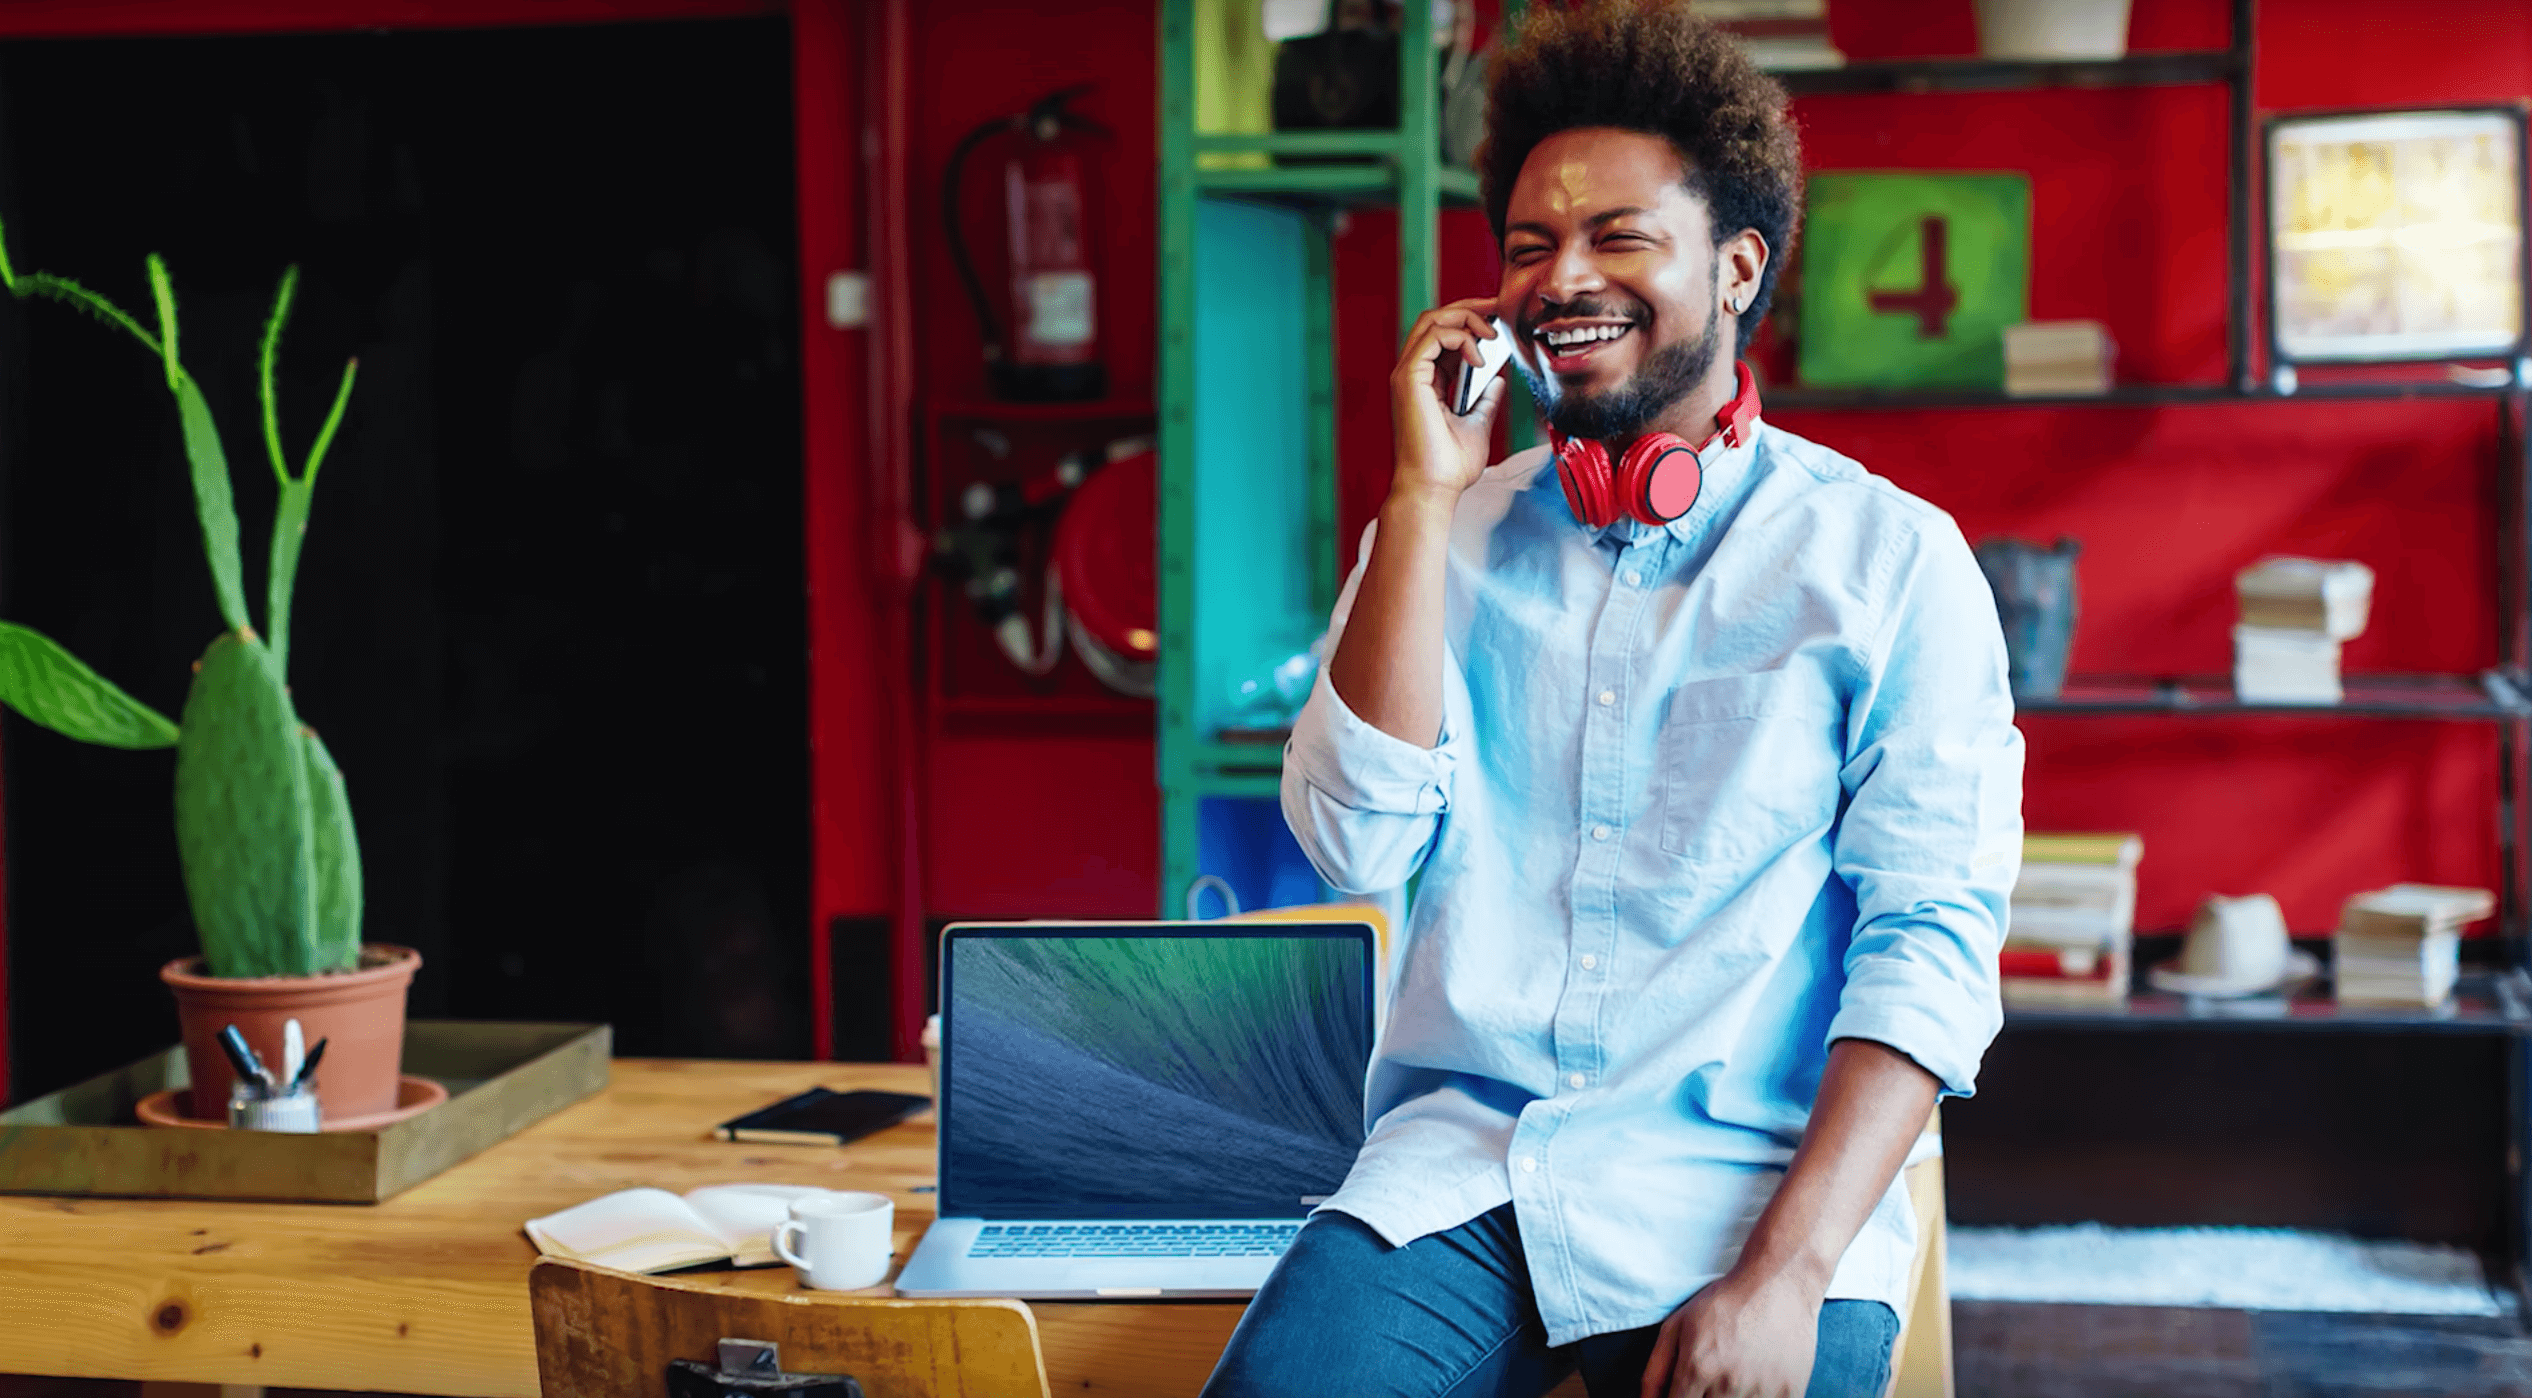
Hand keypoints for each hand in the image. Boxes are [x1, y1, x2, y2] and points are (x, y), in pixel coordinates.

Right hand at [1389, 297, 1506, 510]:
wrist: (1434, 488)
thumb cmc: (1449, 465)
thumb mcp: (1477, 425)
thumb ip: (1484, 400)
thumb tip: (1496, 380)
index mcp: (1425, 381)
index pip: (1444, 335)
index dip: (1471, 322)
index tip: (1500, 322)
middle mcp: (1413, 373)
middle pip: (1435, 319)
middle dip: (1470, 308)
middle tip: (1499, 310)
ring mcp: (1408, 374)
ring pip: (1433, 320)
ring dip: (1467, 318)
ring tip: (1493, 334)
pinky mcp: (1409, 378)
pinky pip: (1433, 336)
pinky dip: (1460, 338)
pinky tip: (1479, 359)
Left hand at [1638, 1267, 1821, 1397]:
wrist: (1778, 1284)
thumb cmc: (1724, 1303)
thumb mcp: (1677, 1326)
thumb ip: (1655, 1371)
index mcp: (1698, 1369)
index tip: (1683, 1394)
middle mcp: (1729, 1385)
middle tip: (1708, 1382)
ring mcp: (1763, 1392)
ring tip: (1733, 1375)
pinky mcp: (1790, 1393)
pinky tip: (1754, 1382)